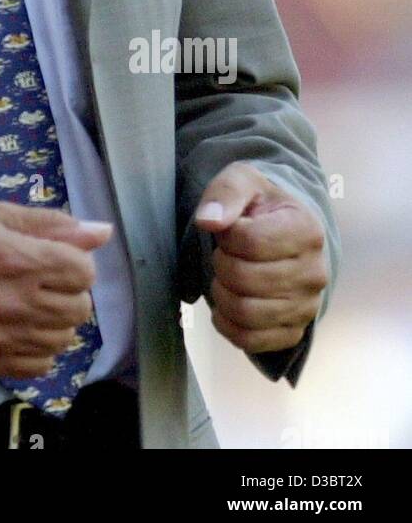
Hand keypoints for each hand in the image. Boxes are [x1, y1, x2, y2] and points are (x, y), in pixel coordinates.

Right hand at [0, 202, 112, 378]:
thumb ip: (50, 224)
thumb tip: (100, 231)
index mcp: (18, 260)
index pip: (83, 271)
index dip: (75, 262)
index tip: (58, 258)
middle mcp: (16, 302)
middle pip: (80, 307)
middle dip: (70, 291)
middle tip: (44, 280)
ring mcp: (6, 336)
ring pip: (64, 338)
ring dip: (56, 320)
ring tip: (32, 304)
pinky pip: (41, 365)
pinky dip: (39, 349)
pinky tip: (21, 329)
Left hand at [194, 162, 328, 355]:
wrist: (283, 228)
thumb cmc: (261, 204)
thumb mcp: (243, 180)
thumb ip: (225, 194)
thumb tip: (208, 221)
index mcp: (307, 231)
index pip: (249, 242)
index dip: (226, 235)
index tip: (230, 229)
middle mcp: (315, 273)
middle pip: (244, 279)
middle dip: (221, 263)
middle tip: (225, 253)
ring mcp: (307, 307)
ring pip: (246, 313)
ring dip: (221, 293)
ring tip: (226, 276)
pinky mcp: (294, 331)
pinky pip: (252, 341)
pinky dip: (227, 325)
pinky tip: (225, 305)